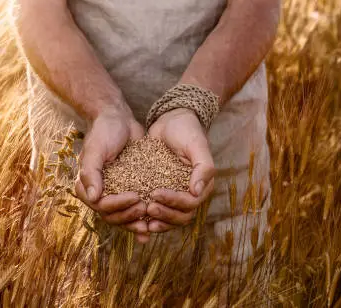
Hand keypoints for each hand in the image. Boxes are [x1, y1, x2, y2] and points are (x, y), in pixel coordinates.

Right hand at [75, 108, 150, 242]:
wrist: (119, 119)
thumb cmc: (104, 131)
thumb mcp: (96, 149)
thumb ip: (91, 172)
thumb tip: (93, 197)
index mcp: (86, 185)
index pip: (101, 205)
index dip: (118, 205)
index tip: (135, 196)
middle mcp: (98, 192)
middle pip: (112, 216)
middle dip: (128, 216)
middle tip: (145, 207)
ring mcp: (114, 193)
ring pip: (123, 216)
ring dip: (136, 220)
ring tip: (151, 218)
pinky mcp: (129, 189)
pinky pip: (134, 208)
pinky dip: (143, 218)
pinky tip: (153, 224)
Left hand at [147, 108, 215, 232]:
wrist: (170, 120)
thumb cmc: (186, 130)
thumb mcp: (196, 145)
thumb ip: (203, 167)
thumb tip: (197, 192)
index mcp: (202, 185)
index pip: (190, 203)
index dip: (174, 202)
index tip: (155, 193)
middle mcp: (190, 193)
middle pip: (181, 216)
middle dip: (165, 215)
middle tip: (147, 208)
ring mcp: (176, 194)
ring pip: (170, 218)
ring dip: (158, 220)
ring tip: (143, 216)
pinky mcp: (161, 191)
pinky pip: (158, 210)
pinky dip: (149, 218)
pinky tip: (137, 218)